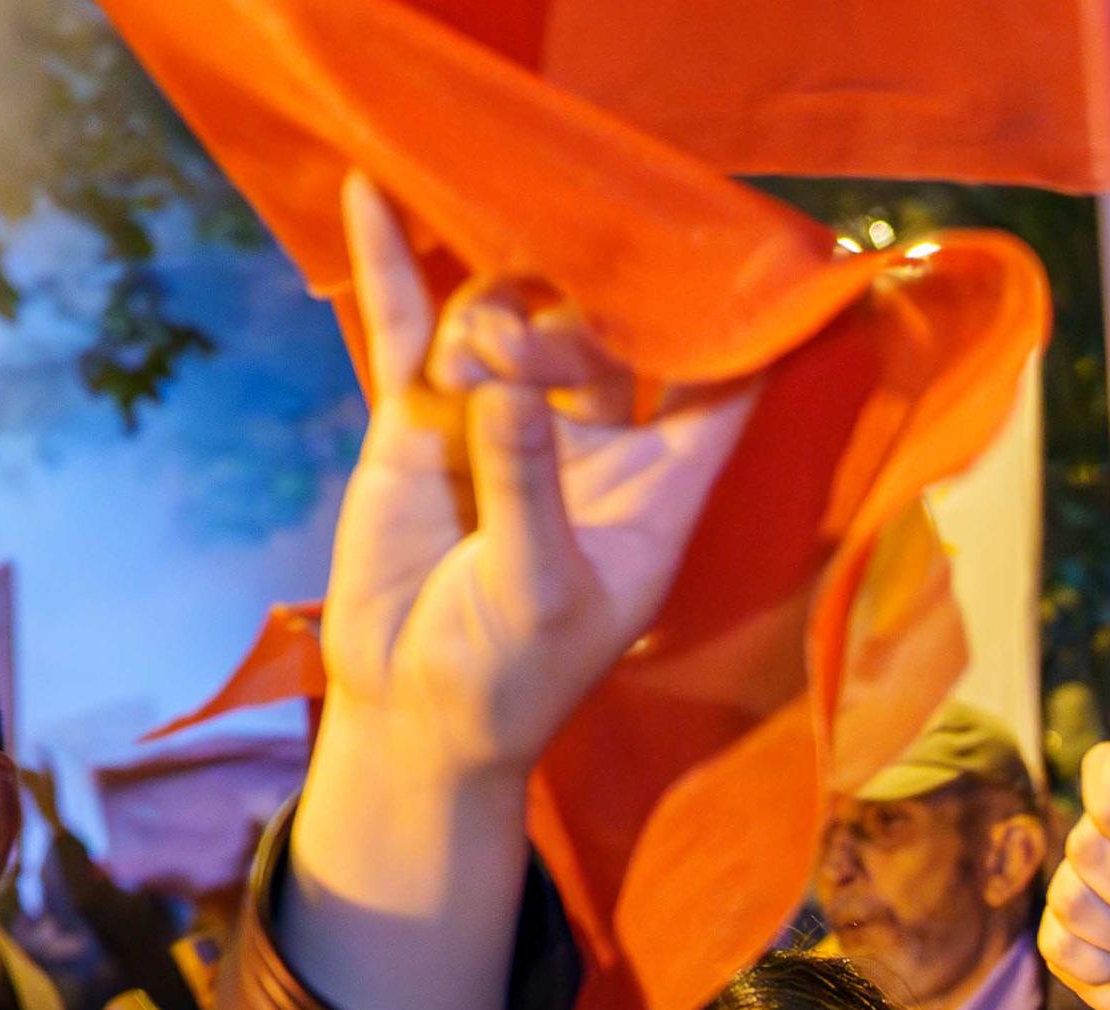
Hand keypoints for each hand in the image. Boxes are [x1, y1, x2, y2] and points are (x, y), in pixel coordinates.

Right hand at [292, 176, 749, 1009]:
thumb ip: (526, 488)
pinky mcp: (424, 420)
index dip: (737, 325)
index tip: (737, 246)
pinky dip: (394, 267)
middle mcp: (594, 444)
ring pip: (513, 321)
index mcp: (658, 490)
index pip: (721, 392)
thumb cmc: (510, 678)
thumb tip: (505, 385)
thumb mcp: (537, 592)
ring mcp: (506, 422)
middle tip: (518, 356)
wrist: (415, 714)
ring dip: (492, 318)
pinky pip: (411, 330)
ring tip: (468, 361)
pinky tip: (372, 194)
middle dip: (573, 322)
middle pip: (607, 336)